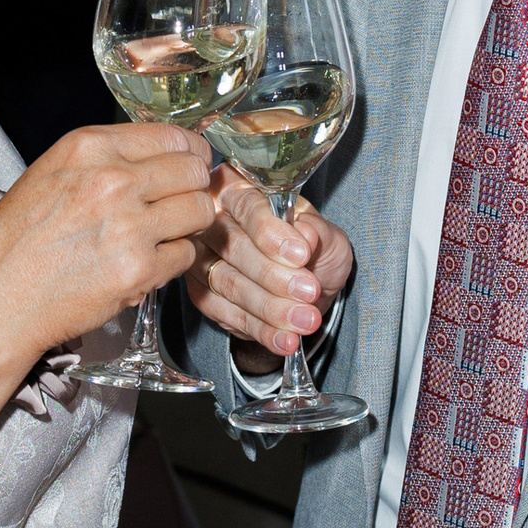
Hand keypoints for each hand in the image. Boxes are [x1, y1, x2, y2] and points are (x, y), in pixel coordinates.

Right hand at [0, 125, 220, 366]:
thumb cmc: (16, 240)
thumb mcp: (53, 173)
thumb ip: (108, 160)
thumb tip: (164, 159)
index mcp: (90, 147)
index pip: (173, 137)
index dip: (190, 155)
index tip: (190, 167)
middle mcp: (113, 180)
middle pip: (195, 172)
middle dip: (194, 189)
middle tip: (180, 205)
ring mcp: (129, 226)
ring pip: (199, 211)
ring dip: (189, 225)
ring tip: (164, 235)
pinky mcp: (138, 270)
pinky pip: (185, 255)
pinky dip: (173, 261)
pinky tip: (147, 263)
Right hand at [184, 171, 354, 367]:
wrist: (307, 288)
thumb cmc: (312, 249)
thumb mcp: (327, 235)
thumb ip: (317, 233)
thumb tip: (304, 236)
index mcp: (240, 188)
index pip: (247, 205)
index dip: (271, 232)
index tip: (301, 255)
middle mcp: (211, 220)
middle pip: (233, 246)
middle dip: (275, 275)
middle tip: (309, 292)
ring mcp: (201, 259)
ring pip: (229, 284)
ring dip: (271, 307)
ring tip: (305, 321)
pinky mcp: (202, 294)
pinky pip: (227, 315)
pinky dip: (260, 330)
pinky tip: (285, 339)